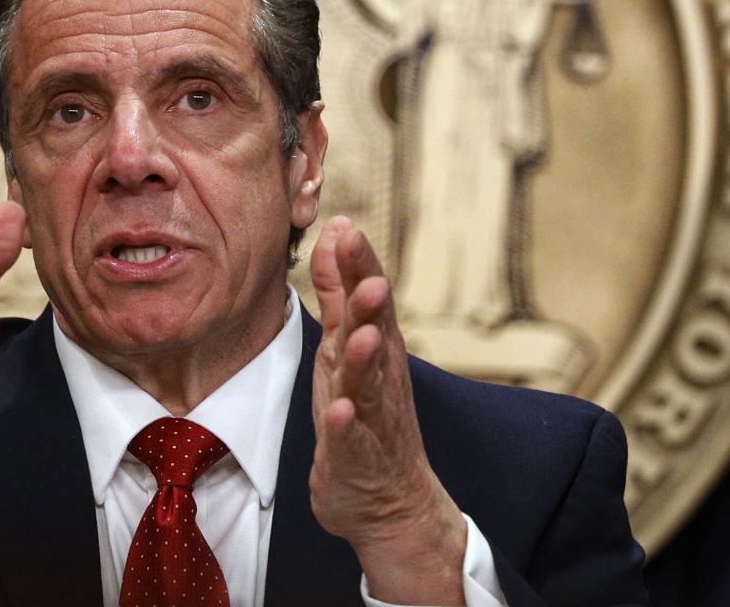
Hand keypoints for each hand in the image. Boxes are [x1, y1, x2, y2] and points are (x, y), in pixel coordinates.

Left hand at [309, 216, 466, 604]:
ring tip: (362, 334)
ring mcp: (371, 418)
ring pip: (369, 384)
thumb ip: (339, 289)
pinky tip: (341, 410)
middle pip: (376, 334)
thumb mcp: (346, 343)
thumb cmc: (365, 412)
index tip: (346, 228)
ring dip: (365, 359)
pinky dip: (346, 424)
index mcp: (374, 347)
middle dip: (371, 306)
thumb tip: (338, 231)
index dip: (359, 266)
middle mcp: (379, 377)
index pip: (369, 298)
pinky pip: (351, 439)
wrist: (390, 501)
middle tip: (368, 277)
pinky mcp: (356, 457)